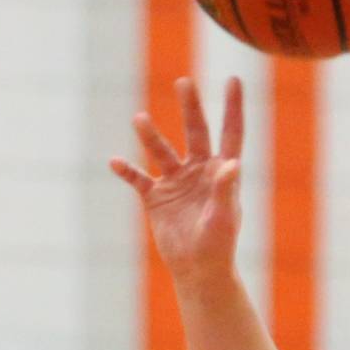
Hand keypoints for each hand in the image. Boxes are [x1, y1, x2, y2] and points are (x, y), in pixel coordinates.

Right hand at [111, 77, 244, 283]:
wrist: (197, 270)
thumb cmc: (219, 245)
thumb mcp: (224, 216)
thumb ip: (226, 189)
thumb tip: (232, 163)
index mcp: (222, 171)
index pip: (230, 133)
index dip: (233, 107)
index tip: (234, 79)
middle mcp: (199, 170)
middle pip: (195, 131)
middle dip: (190, 107)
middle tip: (183, 82)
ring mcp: (176, 182)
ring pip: (161, 152)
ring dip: (150, 136)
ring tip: (139, 119)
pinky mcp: (156, 198)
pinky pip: (138, 180)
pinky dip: (127, 171)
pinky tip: (115, 162)